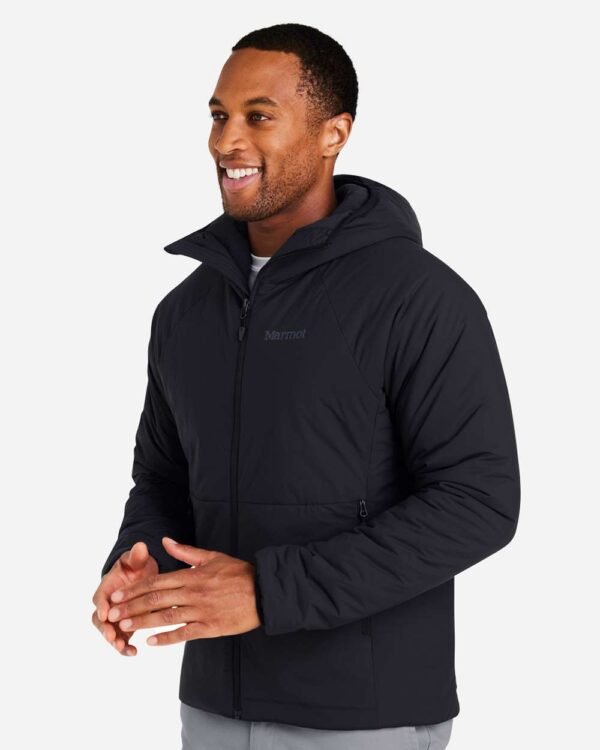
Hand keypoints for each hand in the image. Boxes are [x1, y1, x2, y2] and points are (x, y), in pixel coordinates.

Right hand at [92, 541, 158, 655]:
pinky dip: (125, 647)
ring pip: (109, 632)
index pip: (99, 597)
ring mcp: (115, 617)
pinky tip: (134, 652)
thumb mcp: (136, 559)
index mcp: (108, 587)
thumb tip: (140, 547)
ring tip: (122, 647)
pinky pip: (122, 639)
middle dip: (105, 628)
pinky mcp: (125, 626)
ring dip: (115, 641)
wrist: (142, 575)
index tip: (105, 612)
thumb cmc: (136, 566)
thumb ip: (137, 556)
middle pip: (100, 619)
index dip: (102, 605)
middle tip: (112, 636)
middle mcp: (108, 604)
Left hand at [105, 537, 261, 646]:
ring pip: (166, 617)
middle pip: (156, 600)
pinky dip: (167, 638)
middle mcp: (193, 593)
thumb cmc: (238, 572)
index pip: (157, 582)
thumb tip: (166, 540)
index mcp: (192, 575)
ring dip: (143, 622)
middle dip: (132, 607)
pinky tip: (151, 641)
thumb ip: (186, 551)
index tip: (118, 596)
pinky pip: (184, 634)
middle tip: (112, 614)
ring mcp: (201, 611)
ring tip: (125, 627)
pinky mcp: (210, 628)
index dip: (135, 589)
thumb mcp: (212, 557)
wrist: (264, 591)